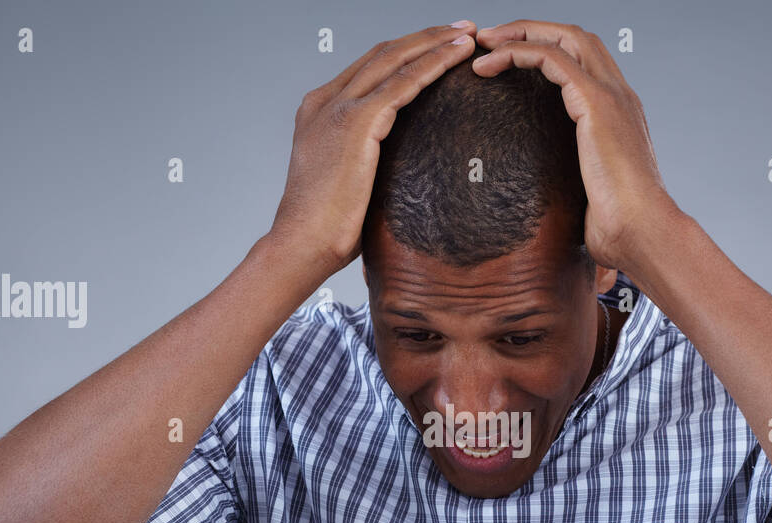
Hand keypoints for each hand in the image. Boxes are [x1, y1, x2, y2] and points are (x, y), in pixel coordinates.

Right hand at [268, 22, 477, 280]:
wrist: (302, 244)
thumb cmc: (326, 228)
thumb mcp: (346, 182)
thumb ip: (366, 161)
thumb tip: (401, 172)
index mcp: (320, 111)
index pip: (369, 68)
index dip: (407, 52)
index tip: (439, 45)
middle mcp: (325, 101)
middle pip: (383, 54)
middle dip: (425, 37)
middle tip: (462, 29)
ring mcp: (338, 108)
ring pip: (394, 60)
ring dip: (434, 43)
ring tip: (468, 35)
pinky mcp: (356, 123)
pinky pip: (403, 84)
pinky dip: (432, 65)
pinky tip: (457, 57)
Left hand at [472, 20, 678, 273]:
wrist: (642, 232)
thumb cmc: (619, 226)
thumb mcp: (592, 193)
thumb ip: (576, 179)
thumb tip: (551, 201)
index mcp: (619, 111)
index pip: (584, 58)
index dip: (545, 47)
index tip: (506, 57)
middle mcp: (619, 94)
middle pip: (574, 35)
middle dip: (529, 29)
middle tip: (489, 39)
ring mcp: (611, 95)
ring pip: (563, 37)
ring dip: (519, 33)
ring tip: (483, 44)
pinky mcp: (596, 104)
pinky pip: (551, 59)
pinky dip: (517, 53)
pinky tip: (489, 66)